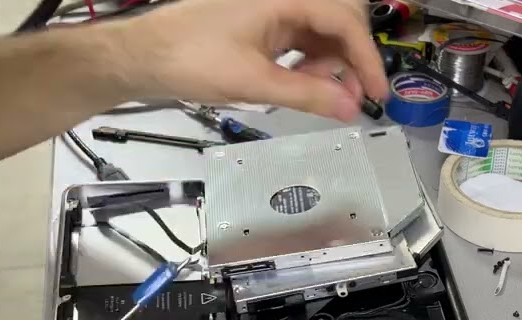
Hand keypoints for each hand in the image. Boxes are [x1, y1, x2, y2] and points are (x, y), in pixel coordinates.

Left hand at [121, 0, 387, 121]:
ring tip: (325, 97)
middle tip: (354, 98)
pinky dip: (311, 62)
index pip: (344, 19)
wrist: (144, 57)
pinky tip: (306, 85)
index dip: (366, 57)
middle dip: (350, 60)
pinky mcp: (263, 21)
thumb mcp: (253, 82)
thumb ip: (306, 94)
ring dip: (331, 64)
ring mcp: (273, 7)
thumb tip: (349, 108)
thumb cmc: (189, 58)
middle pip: (339, 19)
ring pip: (322, 31)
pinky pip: (302, 38)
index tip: (378, 91)